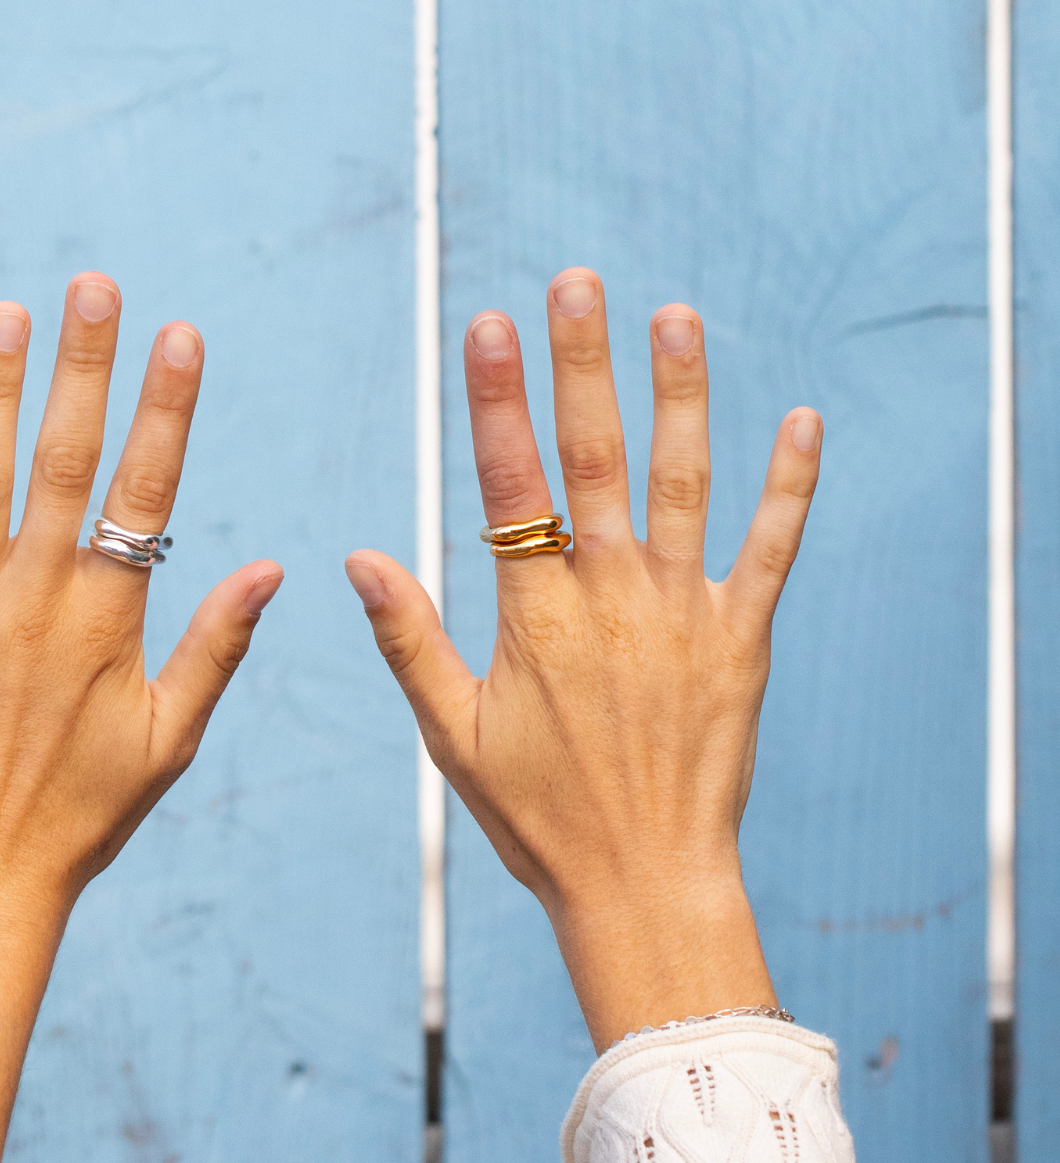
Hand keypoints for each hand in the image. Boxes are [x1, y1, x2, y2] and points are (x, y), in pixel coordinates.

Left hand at [0, 273, 281, 1162]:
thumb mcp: (171, 737)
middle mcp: (36, 595)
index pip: (144, 490)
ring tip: (6, 313)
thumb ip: (216, 645)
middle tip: (92, 285)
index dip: (165, 409)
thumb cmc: (87, 812)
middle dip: (82, 366)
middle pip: (63, 459)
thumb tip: (272, 565)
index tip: (180, 336)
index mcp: (107, 618)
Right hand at [346, 268, 820, 1049]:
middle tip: (579, 281)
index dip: (498, 399)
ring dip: (680, 395)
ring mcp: (683, 614)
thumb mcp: (452, 734)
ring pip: (682, 483)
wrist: (643, 881)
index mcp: (536, 618)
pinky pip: (771, 549)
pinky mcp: (741, 641)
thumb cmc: (538, 817)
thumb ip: (409, 639)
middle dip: (583, 364)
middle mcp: (611, 598)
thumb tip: (359, 558)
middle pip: (595, 458)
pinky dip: (790, 486)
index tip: (489, 324)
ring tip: (677, 317)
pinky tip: (803, 422)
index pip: (510, 484)